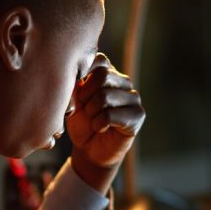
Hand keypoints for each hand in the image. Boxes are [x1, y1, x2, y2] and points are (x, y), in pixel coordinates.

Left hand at [67, 54, 144, 192]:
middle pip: (103, 76)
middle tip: (84, 109)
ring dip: (91, 112)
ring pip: (106, 96)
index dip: (83, 75)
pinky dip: (98, 124)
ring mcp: (133, 98)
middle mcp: (124, 82)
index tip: (76, 93)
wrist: (90, 150)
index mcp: (108, 72)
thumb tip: (77, 77)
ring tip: (92, 120)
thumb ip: (75, 84)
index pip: (99, 59)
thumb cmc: (81, 122)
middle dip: (86, 96)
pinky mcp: (138, 115)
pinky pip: (111, 115)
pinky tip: (99, 128)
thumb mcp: (73, 100)